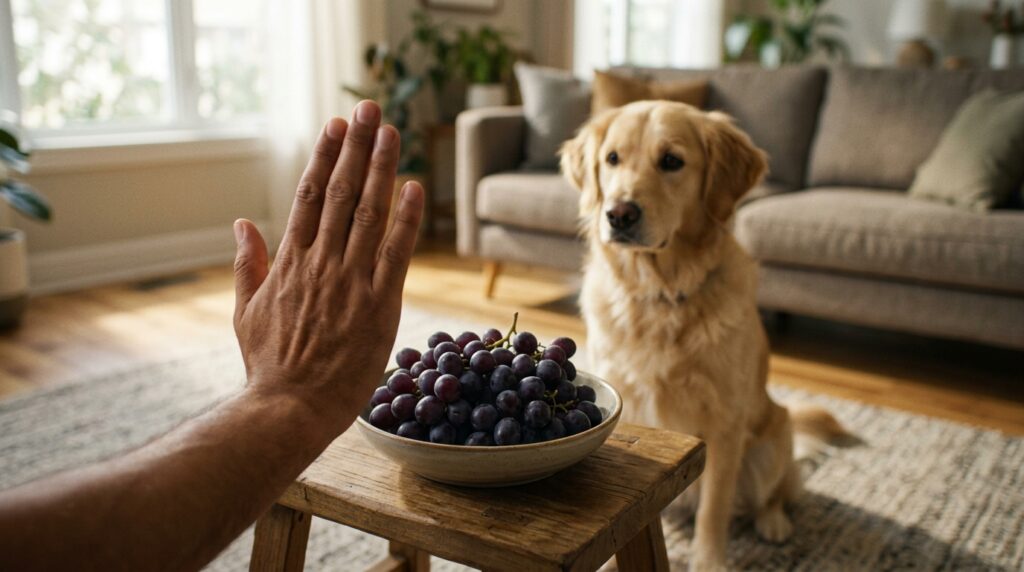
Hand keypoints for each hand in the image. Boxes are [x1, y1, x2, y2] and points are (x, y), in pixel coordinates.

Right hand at [231, 101, 422, 436]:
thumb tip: (241, 223)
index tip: (336, 126)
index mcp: (289, 262)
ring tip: (392, 131)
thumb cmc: (268, 366)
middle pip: (341, 192)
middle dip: (357, 146)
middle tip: (369, 108)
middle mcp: (320, 262)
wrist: (287, 409)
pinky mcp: (378, 304)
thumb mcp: (245, 312)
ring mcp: (349, 281)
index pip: (310, 196)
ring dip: (382, 168)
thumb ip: (246, 264)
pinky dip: (405, 218)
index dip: (325, 157)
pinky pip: (395, 253)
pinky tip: (415, 187)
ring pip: (369, 213)